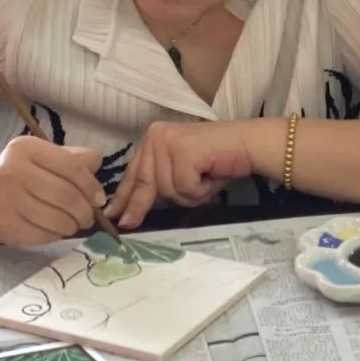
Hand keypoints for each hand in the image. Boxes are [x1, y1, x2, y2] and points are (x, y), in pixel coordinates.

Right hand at [0, 137, 103, 244]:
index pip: (71, 166)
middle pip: (66, 195)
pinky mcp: (4, 224)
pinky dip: (57, 234)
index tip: (99, 199)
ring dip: (73, 225)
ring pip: (56, 218)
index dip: (91, 185)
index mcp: (27, 148)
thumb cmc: (20, 174)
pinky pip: (42, 234)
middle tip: (89, 217)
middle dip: (85, 210)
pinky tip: (57, 230)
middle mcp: (13, 171)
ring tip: (76, 224)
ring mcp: (6, 199)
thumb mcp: (43, 157)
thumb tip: (97, 169)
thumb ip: (73, 158)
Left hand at [108, 120, 255, 228]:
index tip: (111, 213)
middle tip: (128, 224)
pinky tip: (211, 174)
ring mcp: (168, 142)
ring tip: (205, 180)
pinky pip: (184, 187)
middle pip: (143, 183)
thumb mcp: (180, 171)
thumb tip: (130, 212)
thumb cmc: (219, 159)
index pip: (133, 172)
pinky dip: (200, 189)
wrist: (248, 143)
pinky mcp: (182, 151)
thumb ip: (158, 182)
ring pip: (166, 190)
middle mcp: (155, 136)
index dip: (123, 196)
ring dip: (189, 194)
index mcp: (153, 137)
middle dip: (140, 206)